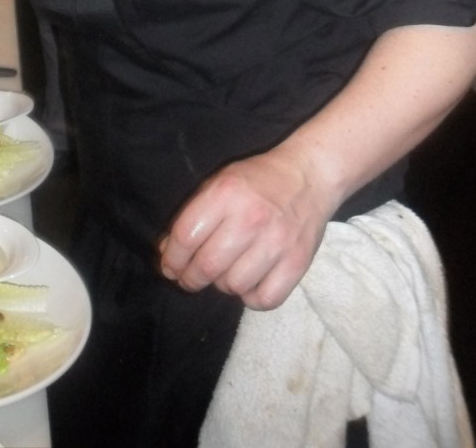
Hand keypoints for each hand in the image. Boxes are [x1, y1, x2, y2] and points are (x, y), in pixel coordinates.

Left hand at [158, 150, 332, 309]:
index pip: (185, 237)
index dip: (171, 259)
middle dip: (190, 279)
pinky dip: (252, 298)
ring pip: (233, 285)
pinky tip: (249, 283)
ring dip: (222, 285)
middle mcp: (250, 219)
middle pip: (207, 266)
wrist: (308, 175)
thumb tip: (167, 253)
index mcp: (225, 194)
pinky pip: (265, 299)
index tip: (169, 267)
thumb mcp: (219, 183)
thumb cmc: (257, 180)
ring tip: (224, 273)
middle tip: (189, 279)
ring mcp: (276, 243)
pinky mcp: (297, 263)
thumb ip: (192, 215)